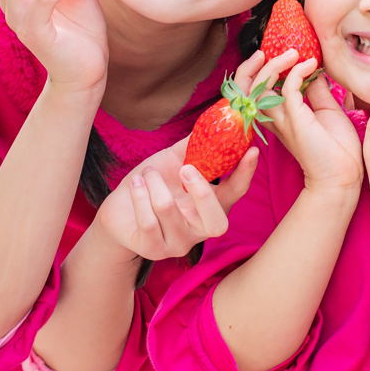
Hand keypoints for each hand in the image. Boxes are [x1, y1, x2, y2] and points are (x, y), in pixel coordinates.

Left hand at [94, 138, 257, 261]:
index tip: (251, 150)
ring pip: (168, 210)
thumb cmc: (152, 185)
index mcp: (211, 207)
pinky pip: (147, 221)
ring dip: (154, 182)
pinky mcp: (152, 250)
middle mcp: (199, 230)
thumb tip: (212, 120)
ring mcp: (177, 243)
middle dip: (201, 193)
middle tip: (186, 169)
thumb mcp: (174, 162)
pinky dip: (139, 194)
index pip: (235, 194)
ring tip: (147, 173)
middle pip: (217, 222)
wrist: (118, 211)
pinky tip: (136, 185)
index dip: (245, 173)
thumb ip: (194, 146)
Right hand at [234, 50, 363, 195]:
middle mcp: (274, 119)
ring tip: (293, 52)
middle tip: (267, 50)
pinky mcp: (295, 120)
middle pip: (244, 90)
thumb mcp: (325, 110)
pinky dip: (297, 72)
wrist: (344, 174)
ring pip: (258, 88)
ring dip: (273, 65)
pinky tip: (310, 65)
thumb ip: (315, 91)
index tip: (275, 55)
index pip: (253, 92)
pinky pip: (287, 88)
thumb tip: (314, 70)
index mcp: (278, 118)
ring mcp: (282, 120)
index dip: (256, 72)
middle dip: (249, 67)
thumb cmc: (336, 147)